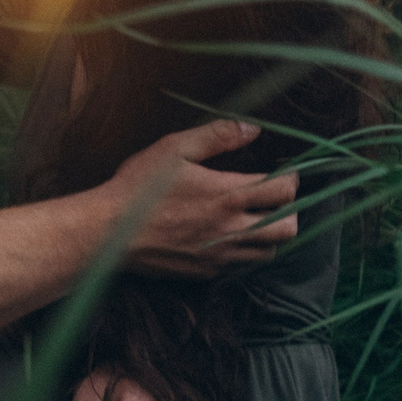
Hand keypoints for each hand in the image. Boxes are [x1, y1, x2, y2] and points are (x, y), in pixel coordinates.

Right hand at [111, 120, 299, 278]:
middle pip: (288, 229)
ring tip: (253, 218)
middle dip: (290, 211)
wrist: (109, 232)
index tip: (283, 173)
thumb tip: (253, 128)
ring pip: (269, 252)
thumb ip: (217, 136)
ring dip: (268, 234)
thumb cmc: (138, 186)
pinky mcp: (205, 272)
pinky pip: (240, 265)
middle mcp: (230, 229)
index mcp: (226, 195)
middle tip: (274, 199)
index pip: (284, 191)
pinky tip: (226, 235)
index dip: (291, 179)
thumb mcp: (174, 149)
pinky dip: (242, 251)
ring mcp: (219, 255)